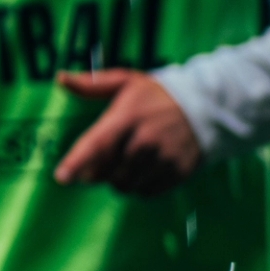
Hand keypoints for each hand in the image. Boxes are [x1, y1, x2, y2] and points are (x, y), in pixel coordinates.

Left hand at [54, 69, 205, 194]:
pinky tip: (143, 171)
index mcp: (128, 116)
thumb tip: (61, 78)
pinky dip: (140, 186)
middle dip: (97, 172)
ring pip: (127, 184)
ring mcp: (165, 158)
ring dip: (118, 180)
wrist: (209, 108)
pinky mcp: (180, 172)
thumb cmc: (158, 95)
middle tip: (100, 162)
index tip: (61, 178)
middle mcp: (146, 140)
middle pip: (109, 171)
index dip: (77, 162)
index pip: (98, 143)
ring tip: (124, 164)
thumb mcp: (127, 81)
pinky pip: (148, 191)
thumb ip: (94, 84)